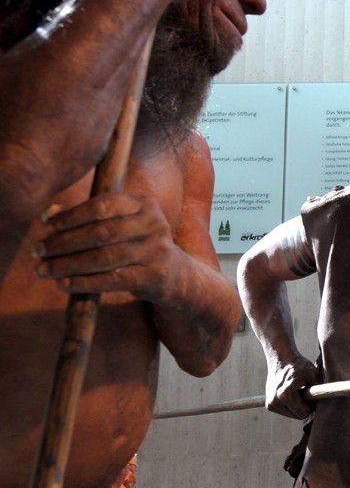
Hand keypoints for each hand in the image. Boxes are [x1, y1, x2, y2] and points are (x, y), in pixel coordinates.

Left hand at [33, 192, 181, 300]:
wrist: (174, 273)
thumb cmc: (136, 243)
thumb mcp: (118, 223)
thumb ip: (85, 216)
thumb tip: (47, 214)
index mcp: (144, 203)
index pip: (102, 206)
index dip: (70, 216)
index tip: (44, 227)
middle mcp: (154, 224)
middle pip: (100, 233)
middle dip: (63, 243)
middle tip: (37, 251)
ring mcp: (157, 250)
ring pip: (104, 258)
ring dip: (68, 265)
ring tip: (43, 270)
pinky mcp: (154, 276)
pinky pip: (113, 280)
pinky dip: (85, 282)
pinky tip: (64, 283)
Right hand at [266, 355, 321, 419]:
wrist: (281, 359)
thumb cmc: (299, 366)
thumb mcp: (314, 374)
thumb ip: (320, 390)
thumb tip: (325, 404)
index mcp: (285, 394)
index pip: (303, 413)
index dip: (311, 406)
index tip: (313, 396)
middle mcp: (275, 401)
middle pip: (298, 416)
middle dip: (305, 407)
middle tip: (307, 393)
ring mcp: (271, 403)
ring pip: (292, 415)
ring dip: (298, 406)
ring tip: (298, 392)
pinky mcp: (269, 405)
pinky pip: (286, 412)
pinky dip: (291, 406)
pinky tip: (292, 394)